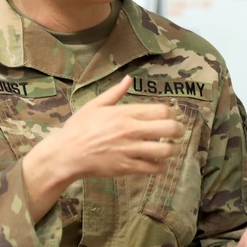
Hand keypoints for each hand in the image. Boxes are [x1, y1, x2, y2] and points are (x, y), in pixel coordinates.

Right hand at [56, 75, 185, 178]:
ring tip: (172, 149)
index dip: (171, 114)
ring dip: (174, 150)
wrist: (66, 153)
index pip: (162, 111)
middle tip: (178, 133)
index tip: (170, 117)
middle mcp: (131, 131)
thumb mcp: (95, 105)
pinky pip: (154, 168)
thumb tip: (129, 78)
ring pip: (166, 150)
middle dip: (179, 131)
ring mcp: (131, 150)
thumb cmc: (79, 128)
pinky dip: (161, 166)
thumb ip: (115, 92)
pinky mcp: (127, 167)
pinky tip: (159, 163)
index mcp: (125, 113)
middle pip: (170, 129)